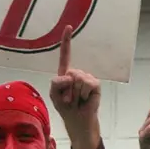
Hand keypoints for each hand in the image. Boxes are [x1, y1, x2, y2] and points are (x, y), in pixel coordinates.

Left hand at [49, 26, 100, 148]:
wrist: (78, 121)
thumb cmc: (65, 109)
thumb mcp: (54, 96)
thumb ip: (56, 83)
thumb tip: (70, 76)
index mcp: (65, 74)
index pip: (66, 55)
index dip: (67, 41)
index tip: (68, 26)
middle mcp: (76, 73)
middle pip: (69, 72)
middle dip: (66, 89)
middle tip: (69, 100)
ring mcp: (87, 78)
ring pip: (78, 78)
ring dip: (75, 94)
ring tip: (77, 101)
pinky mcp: (95, 85)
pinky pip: (88, 84)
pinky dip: (84, 94)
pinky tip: (84, 100)